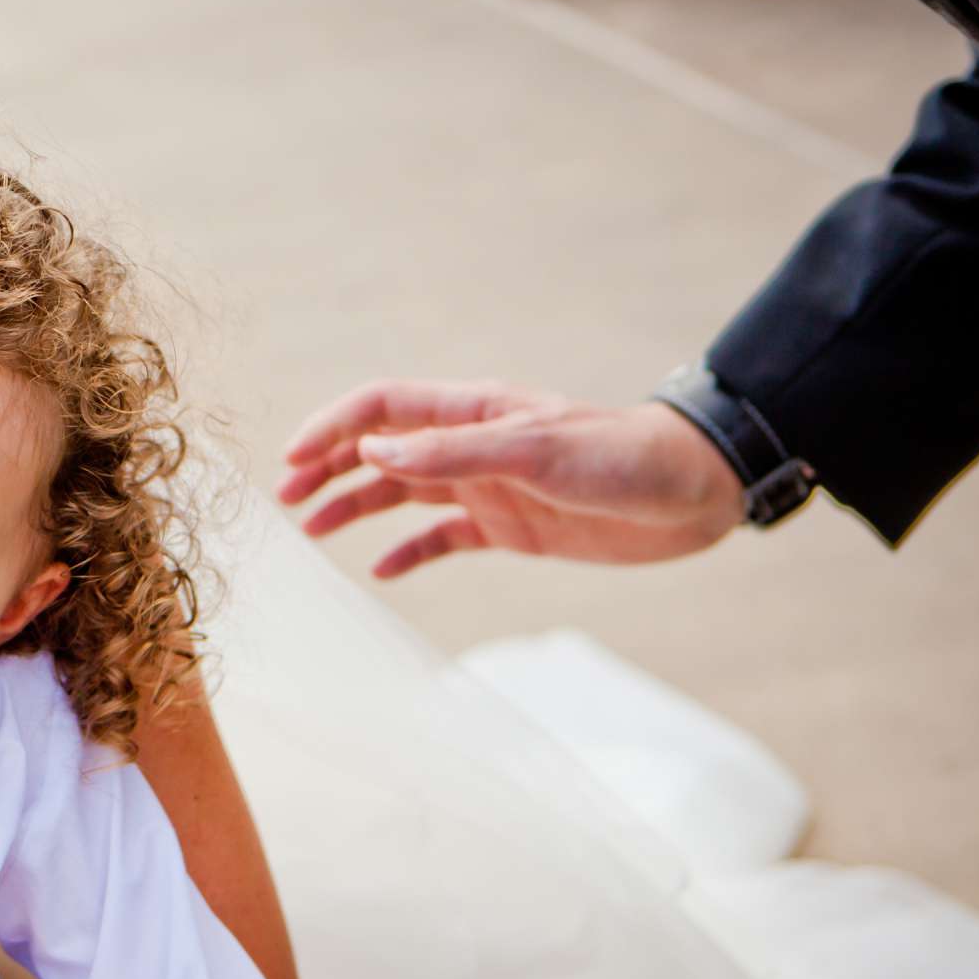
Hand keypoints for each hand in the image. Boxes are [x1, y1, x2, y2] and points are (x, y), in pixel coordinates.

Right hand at [279, 380, 746, 576]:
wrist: (692, 493)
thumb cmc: (620, 459)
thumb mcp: (535, 451)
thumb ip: (452, 453)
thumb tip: (373, 453)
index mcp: (473, 411)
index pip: (383, 408)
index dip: (334, 427)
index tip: (293, 459)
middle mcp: (470, 445)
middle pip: (380, 449)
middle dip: (329, 467)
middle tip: (285, 498)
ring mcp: (487, 485)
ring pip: (401, 493)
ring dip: (354, 507)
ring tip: (311, 531)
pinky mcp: (509, 525)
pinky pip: (442, 537)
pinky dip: (408, 550)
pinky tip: (381, 570)